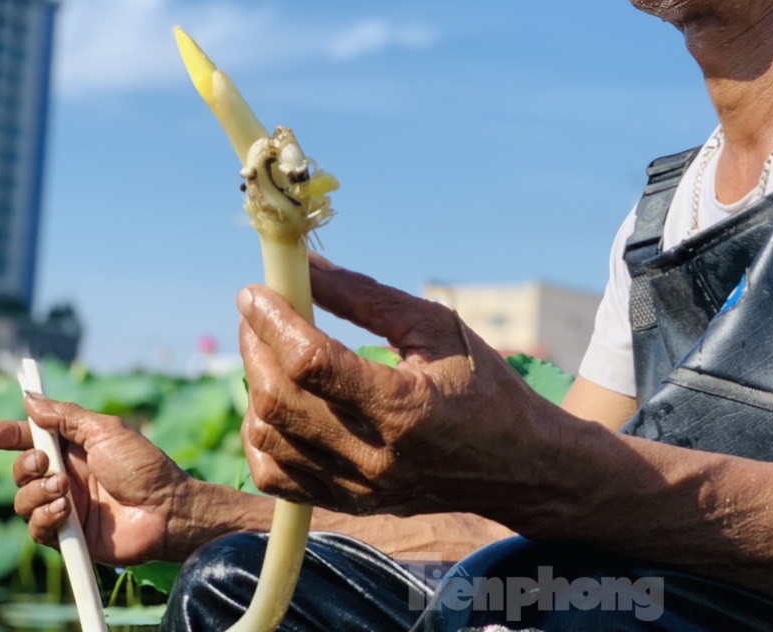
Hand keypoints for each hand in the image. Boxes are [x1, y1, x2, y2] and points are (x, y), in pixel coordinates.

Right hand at [0, 397, 200, 564]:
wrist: (166, 510)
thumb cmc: (143, 467)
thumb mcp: (106, 431)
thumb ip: (66, 417)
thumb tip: (30, 399)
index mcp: (76, 449)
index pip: (32, 439)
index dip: (8, 435)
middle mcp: (67, 476)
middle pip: (22, 470)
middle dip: (26, 465)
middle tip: (47, 464)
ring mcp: (66, 506)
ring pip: (23, 500)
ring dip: (37, 492)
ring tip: (65, 489)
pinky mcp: (67, 536)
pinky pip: (36, 529)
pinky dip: (44, 517)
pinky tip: (65, 511)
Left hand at [236, 254, 575, 519]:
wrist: (518, 466)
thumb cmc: (484, 386)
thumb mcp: (436, 327)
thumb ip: (367, 297)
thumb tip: (306, 267)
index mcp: (404, 407)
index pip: (312, 364)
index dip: (274, 322)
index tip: (256, 291)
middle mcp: (375, 457)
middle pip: (280, 400)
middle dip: (255, 346)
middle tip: (257, 312)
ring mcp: (358, 489)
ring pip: (268, 439)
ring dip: (255, 385)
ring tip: (268, 350)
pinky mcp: (349, 505)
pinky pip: (276, 477)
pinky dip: (261, 436)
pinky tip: (276, 402)